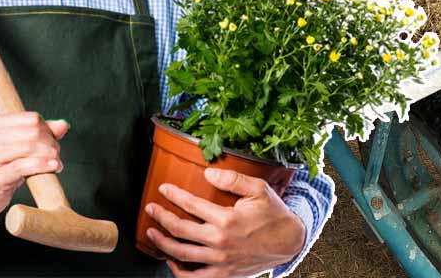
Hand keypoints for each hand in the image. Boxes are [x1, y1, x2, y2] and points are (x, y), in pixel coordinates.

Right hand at [0, 112, 68, 218]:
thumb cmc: (5, 163)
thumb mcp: (20, 144)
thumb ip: (43, 132)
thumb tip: (63, 125)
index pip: (32, 119)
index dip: (48, 130)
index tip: (52, 141)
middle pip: (33, 132)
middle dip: (51, 143)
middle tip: (56, 154)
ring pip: (29, 148)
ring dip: (49, 155)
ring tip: (55, 163)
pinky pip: (22, 167)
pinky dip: (42, 165)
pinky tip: (53, 167)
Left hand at [145, 167, 306, 277]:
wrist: (289, 242)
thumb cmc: (274, 214)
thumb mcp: (259, 189)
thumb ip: (233, 179)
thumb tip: (207, 173)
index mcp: (227, 219)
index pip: (191, 205)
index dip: (174, 195)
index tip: (164, 189)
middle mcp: (220, 242)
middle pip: (180, 231)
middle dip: (161, 218)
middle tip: (151, 209)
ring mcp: (221, 261)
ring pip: (182, 255)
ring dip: (162, 244)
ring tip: (152, 234)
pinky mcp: (225, 275)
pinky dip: (179, 272)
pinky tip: (171, 260)